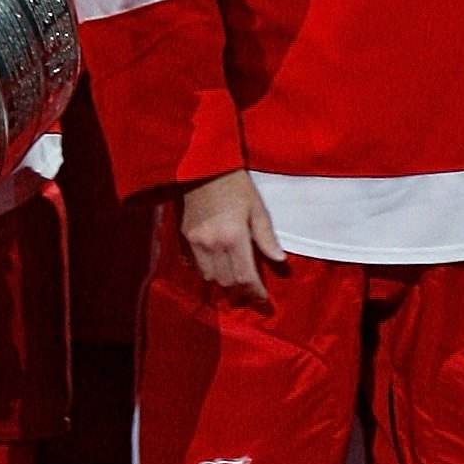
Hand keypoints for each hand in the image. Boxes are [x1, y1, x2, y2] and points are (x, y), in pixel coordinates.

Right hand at [180, 166, 284, 300]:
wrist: (204, 167)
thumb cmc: (236, 185)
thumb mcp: (257, 208)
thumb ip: (267, 237)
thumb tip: (279, 260)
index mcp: (233, 237)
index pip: (244, 276)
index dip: (254, 290)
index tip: (263, 297)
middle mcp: (212, 244)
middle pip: (225, 281)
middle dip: (239, 288)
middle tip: (251, 288)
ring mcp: (195, 241)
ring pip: (208, 276)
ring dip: (222, 279)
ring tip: (233, 275)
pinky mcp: (184, 236)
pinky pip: (193, 264)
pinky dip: (205, 268)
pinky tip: (214, 263)